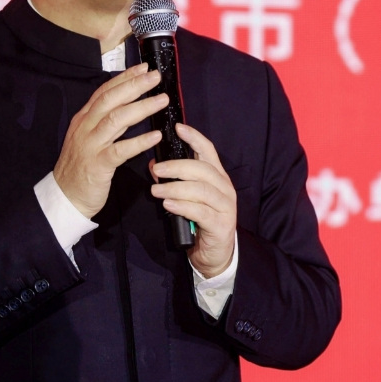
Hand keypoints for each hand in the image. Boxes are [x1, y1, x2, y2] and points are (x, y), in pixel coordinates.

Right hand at [54, 63, 166, 217]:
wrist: (65, 195)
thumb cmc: (82, 166)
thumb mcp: (89, 137)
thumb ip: (105, 120)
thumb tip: (130, 104)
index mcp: (84, 119)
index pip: (104, 92)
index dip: (124, 78)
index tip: (143, 68)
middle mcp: (86, 127)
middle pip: (111, 100)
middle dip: (134, 85)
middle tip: (155, 76)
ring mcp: (91, 145)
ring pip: (116, 120)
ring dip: (141, 108)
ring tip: (162, 100)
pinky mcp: (98, 164)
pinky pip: (120, 150)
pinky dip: (139, 141)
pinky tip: (155, 136)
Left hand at [149, 123, 236, 278]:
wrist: (215, 254)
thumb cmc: (201, 221)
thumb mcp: (189, 197)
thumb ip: (177, 180)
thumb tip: (154, 165)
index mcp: (217, 177)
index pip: (208, 151)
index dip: (194, 137)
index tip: (177, 127)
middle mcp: (225, 188)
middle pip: (203, 169)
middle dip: (177, 166)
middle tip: (156, 169)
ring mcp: (226, 207)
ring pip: (201, 190)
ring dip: (176, 188)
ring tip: (156, 190)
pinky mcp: (221, 225)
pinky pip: (201, 212)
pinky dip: (183, 206)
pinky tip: (168, 205)